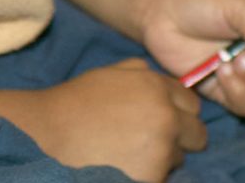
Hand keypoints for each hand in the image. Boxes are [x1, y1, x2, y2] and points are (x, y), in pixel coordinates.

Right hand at [40, 58, 206, 181]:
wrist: (47, 137)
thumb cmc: (74, 104)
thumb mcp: (108, 74)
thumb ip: (140, 72)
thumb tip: (161, 79)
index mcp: (154, 86)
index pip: (192, 102)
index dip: (177, 112)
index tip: (161, 120)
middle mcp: (165, 115)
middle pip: (197, 133)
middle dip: (180, 138)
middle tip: (150, 142)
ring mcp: (161, 149)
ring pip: (180, 158)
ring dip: (163, 158)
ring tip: (129, 153)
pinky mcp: (154, 177)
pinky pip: (163, 178)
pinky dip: (149, 175)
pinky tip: (125, 166)